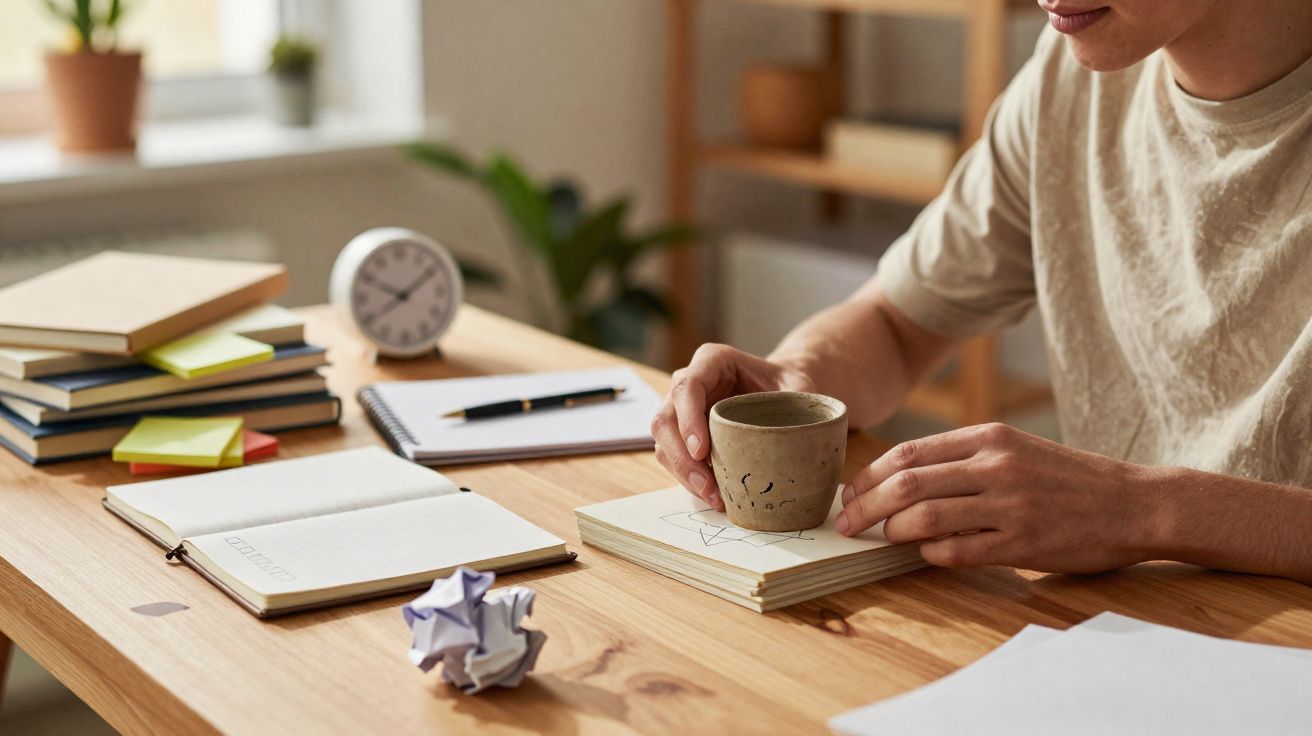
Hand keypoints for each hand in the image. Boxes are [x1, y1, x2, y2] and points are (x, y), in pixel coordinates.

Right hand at [652, 344, 815, 510]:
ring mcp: (680, 408)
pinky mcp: (681, 433)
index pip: (688, 387)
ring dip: (684, 473)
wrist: (781, 392)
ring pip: (663, 441)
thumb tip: (799, 436)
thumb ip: (797, 404)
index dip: (689, 419)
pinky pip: (672, 456)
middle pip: (665, 418)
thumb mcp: (798, 387)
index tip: (701, 450)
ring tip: (714, 497)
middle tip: (707, 486)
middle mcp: (688, 382)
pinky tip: (712, 494)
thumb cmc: (787, 385)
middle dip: (682, 456)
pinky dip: (688, 478)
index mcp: (713, 360)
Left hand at [837, 423, 1160, 573]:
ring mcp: (1008, 505)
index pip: (907, 453)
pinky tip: (926, 555)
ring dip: (892, 532)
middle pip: (905, 484)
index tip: (849, 493)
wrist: (1135, 504)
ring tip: (884, 540)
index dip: (868, 476)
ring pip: (923, 517)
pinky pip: (956, 551)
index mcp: (989, 437)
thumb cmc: (1068, 479)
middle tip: (846, 525)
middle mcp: (995, 466)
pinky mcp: (1021, 544)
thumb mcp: (1015, 450)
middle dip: (864, 507)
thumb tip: (899, 480)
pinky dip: (930, 555)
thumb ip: (963, 460)